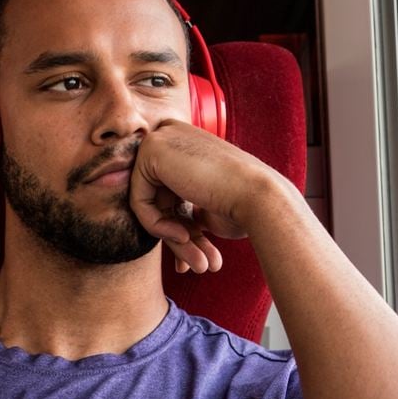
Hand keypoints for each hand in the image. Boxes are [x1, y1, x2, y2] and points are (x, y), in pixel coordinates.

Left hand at [129, 120, 276, 272]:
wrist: (259, 197)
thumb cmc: (243, 206)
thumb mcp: (206, 207)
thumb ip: (182, 209)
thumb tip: (170, 231)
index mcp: (189, 145)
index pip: (168, 191)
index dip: (179, 224)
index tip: (197, 248)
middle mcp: (175, 135)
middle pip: (156, 196)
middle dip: (174, 233)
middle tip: (197, 264)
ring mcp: (163, 137)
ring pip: (147, 201)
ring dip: (168, 236)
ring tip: (196, 262)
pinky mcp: (152, 149)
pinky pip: (138, 200)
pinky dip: (155, 224)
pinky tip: (183, 234)